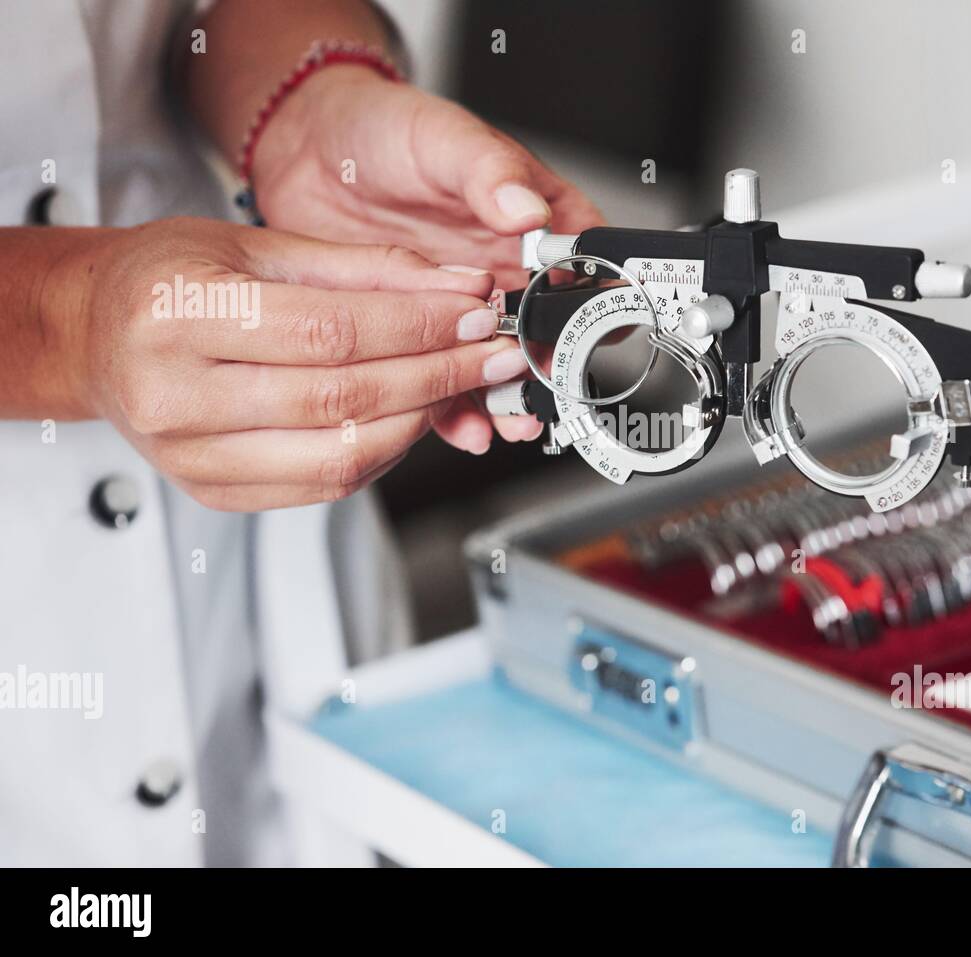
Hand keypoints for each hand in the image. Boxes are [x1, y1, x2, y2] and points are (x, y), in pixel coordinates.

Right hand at [58, 218, 532, 510]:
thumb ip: (361, 267)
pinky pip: (324, 485)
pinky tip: (410, 415)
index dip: (418, 326)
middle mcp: (175, 394)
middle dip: (437, 374)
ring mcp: (191, 455)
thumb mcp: (255, 245)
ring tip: (459, 384)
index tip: (475, 315)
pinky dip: (383, 451)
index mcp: (177, 315)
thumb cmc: (170, 280)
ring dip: (420, 419)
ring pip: (341, 455)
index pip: (330, 331)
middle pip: (343, 397)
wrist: (96, 336)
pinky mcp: (214, 492)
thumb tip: (458, 287)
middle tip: (491, 353)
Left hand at [248, 67, 603, 447]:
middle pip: (547, 331)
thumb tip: (529, 209)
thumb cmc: (385, 130)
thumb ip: (491, 172)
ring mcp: (460, 308)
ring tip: (508, 420)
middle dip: (548, 368)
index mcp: (533, 220)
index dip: (596, 303)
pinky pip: (444, 382)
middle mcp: (504, 271)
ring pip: (498, 366)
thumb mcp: (444, 138)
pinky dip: (455, 411)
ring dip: (507, 400)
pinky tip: (463, 426)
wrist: (308, 151)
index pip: (585, 266)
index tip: (590, 331)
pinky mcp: (417, 334)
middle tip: (542, 385)